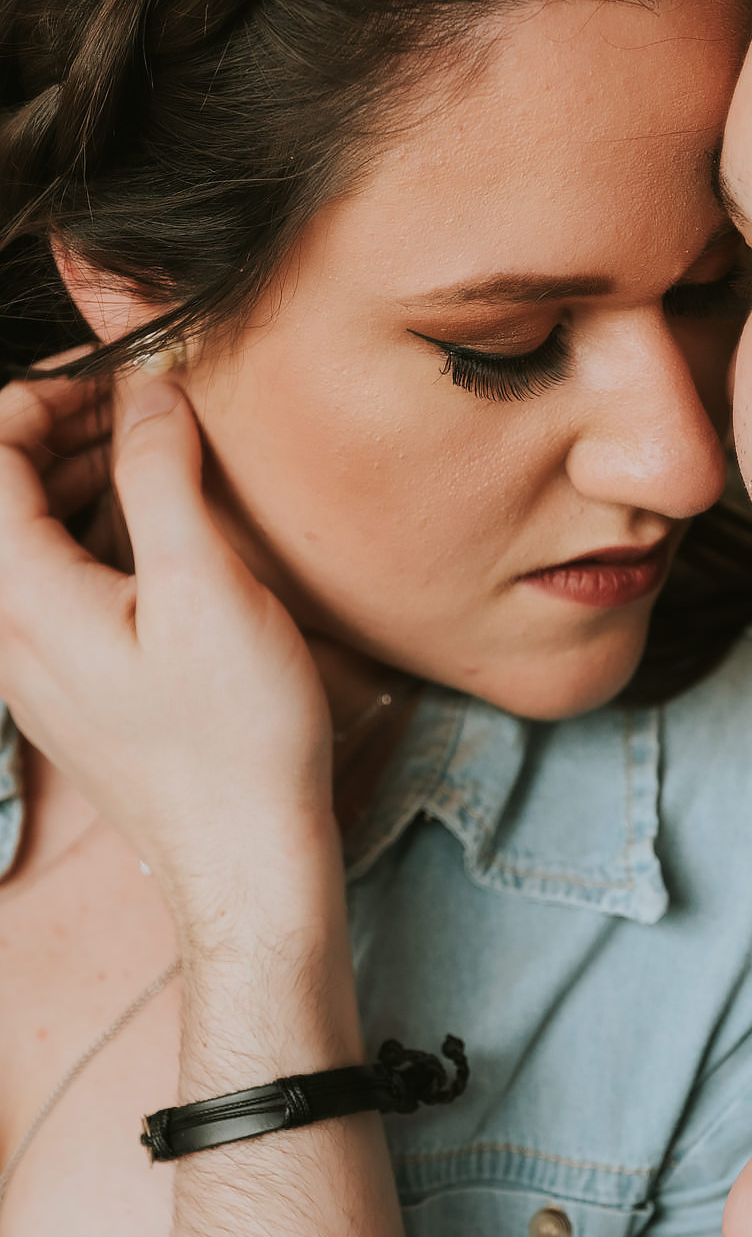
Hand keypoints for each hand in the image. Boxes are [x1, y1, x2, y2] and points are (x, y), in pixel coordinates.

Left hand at [0, 367, 338, 943]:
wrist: (242, 854)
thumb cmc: (233, 735)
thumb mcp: (206, 587)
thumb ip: (161, 475)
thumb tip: (146, 392)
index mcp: (22, 597)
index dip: (43, 397)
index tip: (118, 383)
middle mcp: (6, 632)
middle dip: (60, 432)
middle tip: (145, 412)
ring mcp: (29, 665)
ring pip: (22, 540)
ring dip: (77, 481)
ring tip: (157, 462)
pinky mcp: (63, 686)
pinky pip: (48, 585)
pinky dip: (90, 536)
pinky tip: (157, 537)